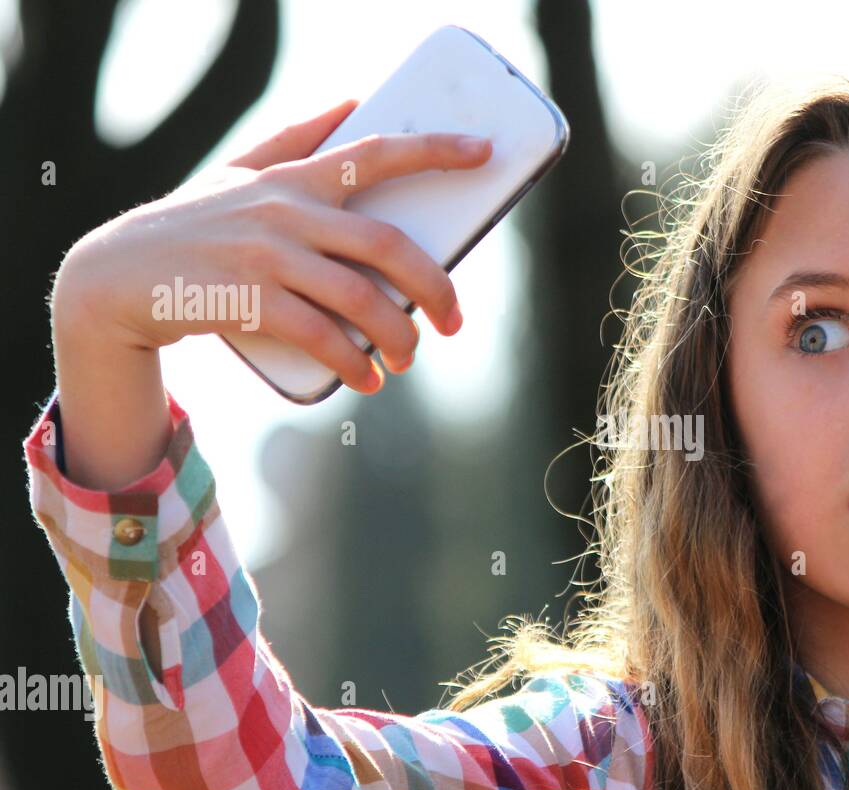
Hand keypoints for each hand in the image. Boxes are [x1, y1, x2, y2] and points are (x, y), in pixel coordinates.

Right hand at [54, 99, 491, 392]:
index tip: (484, 152)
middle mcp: (287, 211)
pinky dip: (353, 363)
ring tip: (407, 360)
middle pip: (388, 244)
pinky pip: (321, 337)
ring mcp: (267, 256)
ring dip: (398, 337)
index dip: (435, 149)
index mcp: (295, 179)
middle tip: (455, 321)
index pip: (376, 153)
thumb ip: (295, 138)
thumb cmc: (190, 226)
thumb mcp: (237, 173)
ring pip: (361, 298)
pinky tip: (366, 380)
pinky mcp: (248, 300)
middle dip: (436, 286)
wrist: (114, 278)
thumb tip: (355, 101)